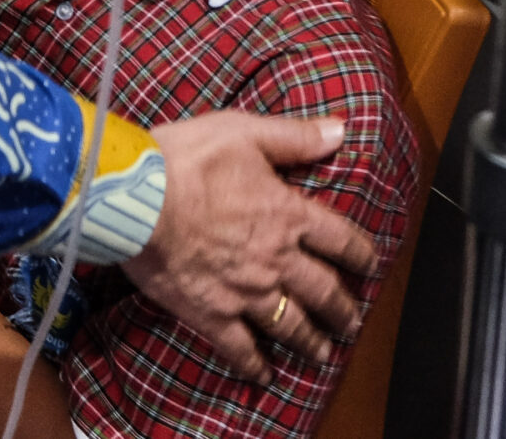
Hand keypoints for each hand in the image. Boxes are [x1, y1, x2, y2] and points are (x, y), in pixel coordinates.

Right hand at [122, 112, 378, 382]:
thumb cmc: (186, 159)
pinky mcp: (211, 313)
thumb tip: (341, 130)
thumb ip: (294, 137)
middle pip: (322, 291)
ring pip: (290, 325)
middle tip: (352, 323)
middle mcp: (276, 260)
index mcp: (287, 215)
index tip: (370, 265)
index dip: (360, 253)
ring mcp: (245, 292)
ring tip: (322, 354)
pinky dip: (254, 365)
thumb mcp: (244, 132)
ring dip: (310, 341)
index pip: (339, 239)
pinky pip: (240, 348)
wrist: (135, 198)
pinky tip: (263, 375)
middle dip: (342, 309)